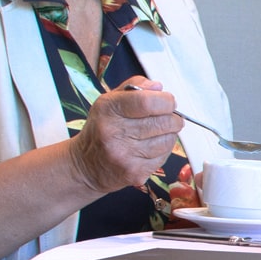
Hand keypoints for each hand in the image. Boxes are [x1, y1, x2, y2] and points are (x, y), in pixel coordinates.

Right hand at [67, 78, 182, 194]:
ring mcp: (124, 155)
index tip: (168, 102)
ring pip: (167, 141)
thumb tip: (158, 87)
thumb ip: (134, 88)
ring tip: (158, 133)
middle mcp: (113, 132)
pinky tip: (151, 147)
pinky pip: (163, 157)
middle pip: (163, 122)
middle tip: (170, 118)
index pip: (147, 102)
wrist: (86, 166)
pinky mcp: (134, 172)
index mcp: (107, 109)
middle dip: (173, 118)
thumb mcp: (110, 101)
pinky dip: (163, 151)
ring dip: (169, 135)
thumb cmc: (102, 130)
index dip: (166, 101)